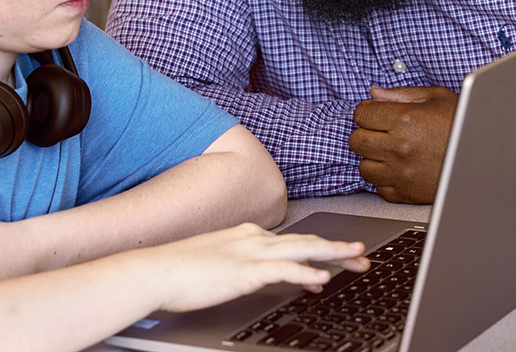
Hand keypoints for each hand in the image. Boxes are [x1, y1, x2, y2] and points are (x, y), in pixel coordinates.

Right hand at [150, 223, 368, 312]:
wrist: (153, 271)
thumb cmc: (176, 272)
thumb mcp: (213, 264)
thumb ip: (237, 267)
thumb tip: (251, 277)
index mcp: (246, 235)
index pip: (291, 241)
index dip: (317, 250)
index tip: (334, 260)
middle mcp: (253, 238)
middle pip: (306, 240)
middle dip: (337, 248)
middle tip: (362, 254)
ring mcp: (251, 253)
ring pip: (304, 249)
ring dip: (334, 255)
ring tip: (357, 259)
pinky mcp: (246, 270)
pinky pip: (285, 270)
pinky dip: (306, 273)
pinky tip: (322, 279)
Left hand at [350, 86, 458, 203]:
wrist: (488, 158)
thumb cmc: (465, 125)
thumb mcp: (437, 98)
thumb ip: (401, 94)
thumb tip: (375, 94)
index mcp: (405, 120)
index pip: (362, 113)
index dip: (368, 110)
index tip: (377, 113)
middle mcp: (399, 148)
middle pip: (356, 140)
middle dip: (367, 132)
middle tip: (382, 130)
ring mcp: (401, 173)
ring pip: (364, 166)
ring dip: (374, 157)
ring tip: (392, 150)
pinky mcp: (406, 194)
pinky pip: (379, 187)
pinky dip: (386, 178)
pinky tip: (400, 167)